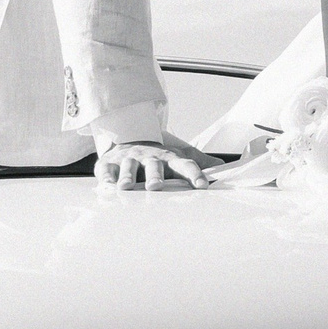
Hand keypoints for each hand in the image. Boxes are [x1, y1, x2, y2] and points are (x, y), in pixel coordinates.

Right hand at [95, 133, 221, 191]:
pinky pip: (107, 171)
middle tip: (156, 186)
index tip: (202, 185)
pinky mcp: (109, 164)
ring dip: (128, 176)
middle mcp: (149, 158)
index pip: (184, 165)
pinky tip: (107, 186)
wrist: (127, 142)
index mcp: (168, 158)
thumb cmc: (156, 157)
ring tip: (127, 186)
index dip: (194, 174)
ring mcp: (129, 160)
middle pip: (154, 165)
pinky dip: (106, 178)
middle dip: (154, 175)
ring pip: (129, 166)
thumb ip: (196, 162)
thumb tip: (221, 165)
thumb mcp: (177, 157)